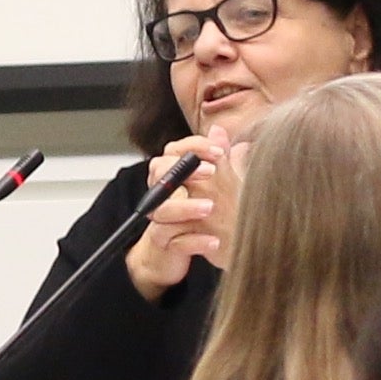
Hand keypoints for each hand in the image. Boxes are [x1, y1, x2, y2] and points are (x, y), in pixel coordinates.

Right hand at [123, 144, 229, 302]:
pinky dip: (194, 241)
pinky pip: (173, 241)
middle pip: (160, 173)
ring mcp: (162, 219)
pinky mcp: (165, 244)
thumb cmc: (202, 213)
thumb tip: (220, 131)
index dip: (194, 146)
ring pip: (162, 210)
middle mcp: (163, 194)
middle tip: (211, 172)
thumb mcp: (217, 182)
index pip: (174, 150)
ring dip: (185, 207)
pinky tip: (214, 241)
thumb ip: (218, 157)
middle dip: (184, 170)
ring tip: (210, 207)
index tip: (218, 151)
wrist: (188, 249)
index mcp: (174, 174)